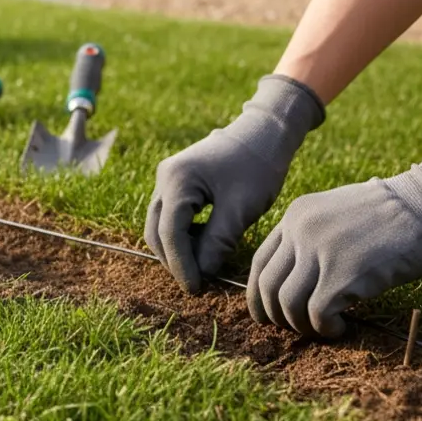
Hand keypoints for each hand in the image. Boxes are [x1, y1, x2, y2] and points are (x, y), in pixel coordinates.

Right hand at [147, 75, 324, 292]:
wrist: (265, 132)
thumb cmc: (258, 166)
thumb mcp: (241, 209)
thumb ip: (217, 243)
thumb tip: (202, 273)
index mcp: (178, 181)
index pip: (170, 233)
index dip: (181, 265)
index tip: (196, 289)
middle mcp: (164, 177)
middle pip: (156, 230)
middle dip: (174, 259)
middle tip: (198, 282)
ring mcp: (167, 177)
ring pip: (160, 223)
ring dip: (177, 247)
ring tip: (203, 265)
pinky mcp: (175, 179)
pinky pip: (170, 213)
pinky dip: (182, 233)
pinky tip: (204, 243)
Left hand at [248, 129, 421, 337]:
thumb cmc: (393, 214)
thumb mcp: (338, 212)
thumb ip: (311, 237)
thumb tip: (296, 280)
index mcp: (296, 216)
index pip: (260, 263)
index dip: (258, 295)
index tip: (269, 314)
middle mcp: (300, 231)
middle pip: (267, 286)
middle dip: (274, 316)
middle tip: (293, 329)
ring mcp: (321, 251)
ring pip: (288, 304)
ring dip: (301, 325)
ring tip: (322, 328)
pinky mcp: (344, 273)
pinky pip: (317, 314)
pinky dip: (325, 328)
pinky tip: (341, 327)